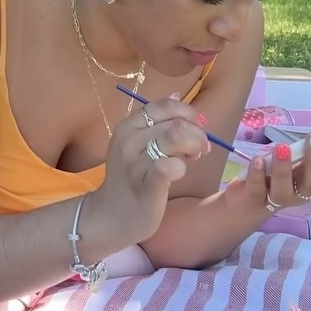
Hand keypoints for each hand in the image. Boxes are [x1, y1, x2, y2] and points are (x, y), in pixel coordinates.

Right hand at [88, 98, 209, 249]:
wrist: (111, 216)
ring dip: (194, 147)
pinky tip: (180, 172)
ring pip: (176, 138)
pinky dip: (182, 166)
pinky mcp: (145, 186)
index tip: (196, 129)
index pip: (165, 106)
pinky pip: (169, 166)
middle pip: (176, 123)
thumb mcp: (137, 144)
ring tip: (192, 159)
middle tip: (199, 150)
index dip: (188, 114)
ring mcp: (135, 163)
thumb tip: (176, 94)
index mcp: (128, 126)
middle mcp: (128, 140)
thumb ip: (157, 122)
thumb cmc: (131, 179)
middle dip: (197, 134)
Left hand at [223, 119, 310, 214]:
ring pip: (284, 190)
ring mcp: (278, 199)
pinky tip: (258, 159)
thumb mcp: (295, 159)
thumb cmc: (280, 174)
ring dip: (284, 169)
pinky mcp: (256, 201)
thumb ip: (307, 146)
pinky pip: (257, 190)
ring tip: (281, 146)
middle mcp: (301, 193)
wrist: (251, 201)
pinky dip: (258, 174)